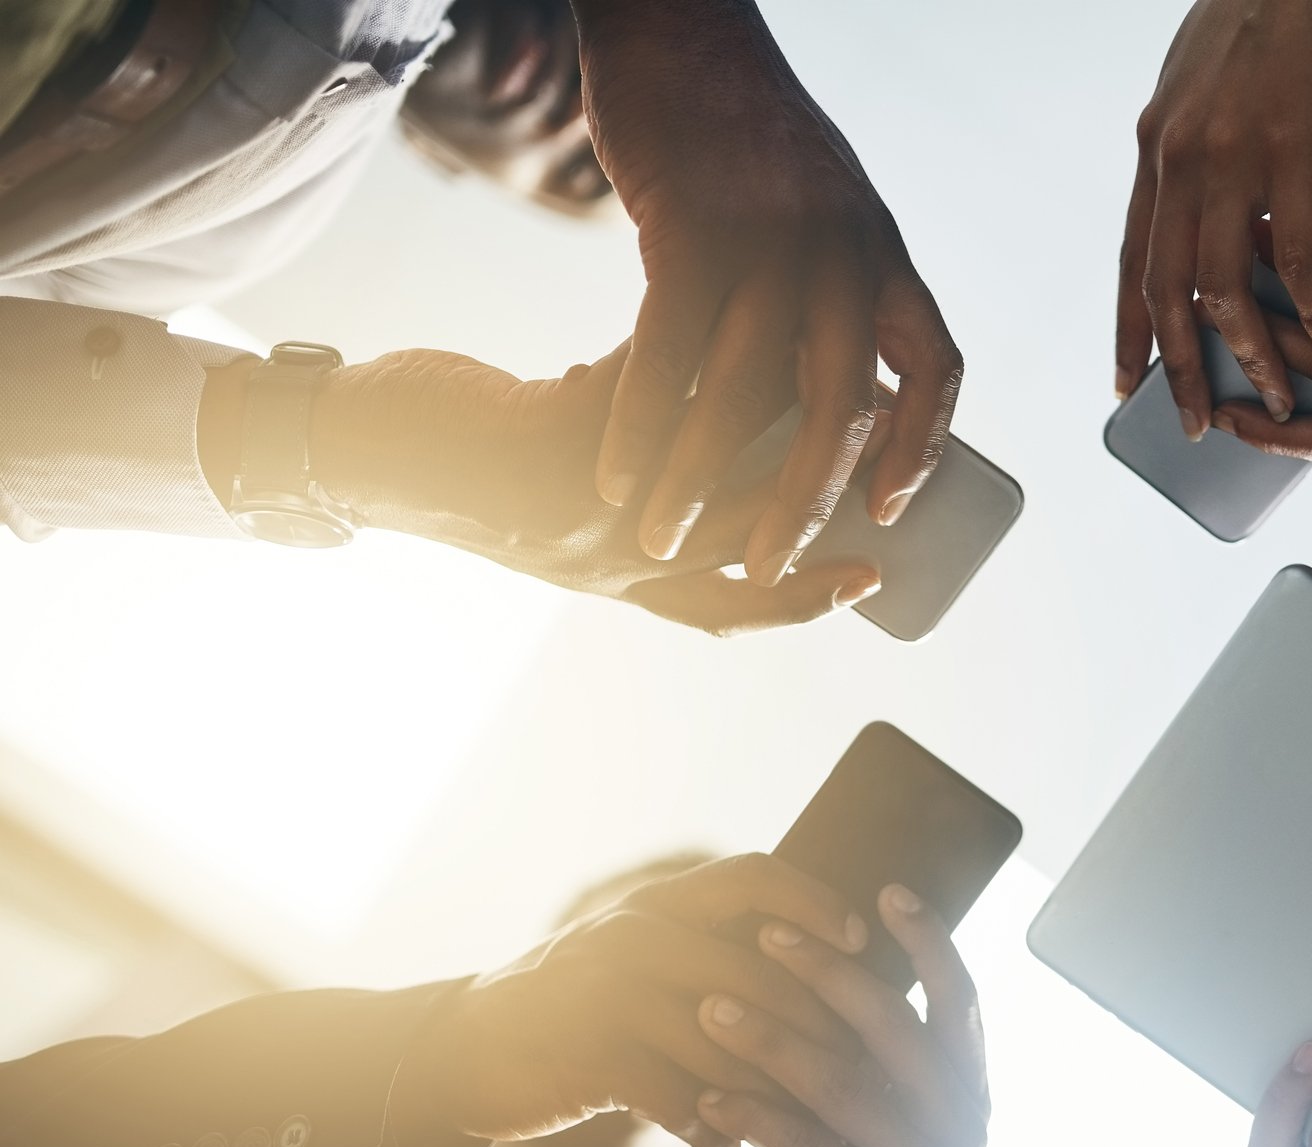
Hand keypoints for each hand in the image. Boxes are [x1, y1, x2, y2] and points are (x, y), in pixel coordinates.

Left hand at [300, 346, 881, 635]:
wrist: (350, 450)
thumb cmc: (458, 464)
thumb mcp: (560, 497)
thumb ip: (637, 490)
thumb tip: (721, 436)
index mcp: (615, 582)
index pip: (729, 608)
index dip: (806, 599)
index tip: (872, 575)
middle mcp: (609, 562)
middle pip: (744, 553)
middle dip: (824, 516)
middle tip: (891, 480)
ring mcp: (585, 509)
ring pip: (717, 473)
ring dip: (782, 423)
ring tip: (838, 379)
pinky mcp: (557, 445)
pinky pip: (652, 392)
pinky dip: (695, 349)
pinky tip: (729, 303)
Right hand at [397, 855, 867, 1146]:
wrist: (461, 1049)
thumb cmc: (577, 1008)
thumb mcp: (637, 958)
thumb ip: (707, 950)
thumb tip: (820, 964)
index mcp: (659, 903)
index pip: (754, 875)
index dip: (814, 901)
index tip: (861, 939)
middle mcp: (635, 933)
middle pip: (756, 970)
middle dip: (814, 1021)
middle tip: (857, 1065)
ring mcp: (609, 991)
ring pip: (722, 1039)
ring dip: (768, 1088)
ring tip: (804, 1122)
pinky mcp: (587, 1052)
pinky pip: (672, 1094)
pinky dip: (707, 1128)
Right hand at [573, 0, 960, 567]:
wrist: (682, 31)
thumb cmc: (744, 138)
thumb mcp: (826, 211)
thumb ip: (837, 295)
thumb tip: (838, 392)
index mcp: (886, 257)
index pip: (936, 369)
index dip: (923, 449)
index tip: (892, 512)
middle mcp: (846, 254)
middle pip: (840, 408)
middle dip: (803, 501)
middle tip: (763, 563)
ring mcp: (771, 243)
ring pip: (744, 393)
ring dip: (701, 480)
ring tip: (663, 537)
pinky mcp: (692, 231)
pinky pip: (668, 351)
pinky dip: (640, 422)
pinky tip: (616, 471)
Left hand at [697, 885, 986, 1146]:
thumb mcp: (898, 1120)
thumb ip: (887, 1060)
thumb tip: (840, 964)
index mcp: (970, 1090)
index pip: (960, 998)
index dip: (929, 940)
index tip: (886, 890)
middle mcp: (961, 1123)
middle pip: (894, 1027)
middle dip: (828, 972)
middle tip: (768, 934)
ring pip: (844, 1085)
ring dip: (771, 1038)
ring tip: (712, 1004)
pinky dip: (757, 1118)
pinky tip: (710, 1095)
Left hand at [1119, 0, 1311, 433]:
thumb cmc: (1265, 19)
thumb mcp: (1200, 90)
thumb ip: (1193, 152)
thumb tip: (1204, 205)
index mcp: (1155, 151)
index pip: (1132, 263)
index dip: (1129, 331)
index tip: (1127, 387)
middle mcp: (1178, 161)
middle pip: (1166, 294)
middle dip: (1181, 371)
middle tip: (1199, 425)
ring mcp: (1231, 159)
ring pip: (1225, 289)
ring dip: (1254, 356)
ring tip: (1284, 400)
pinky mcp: (1294, 151)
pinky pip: (1299, 256)